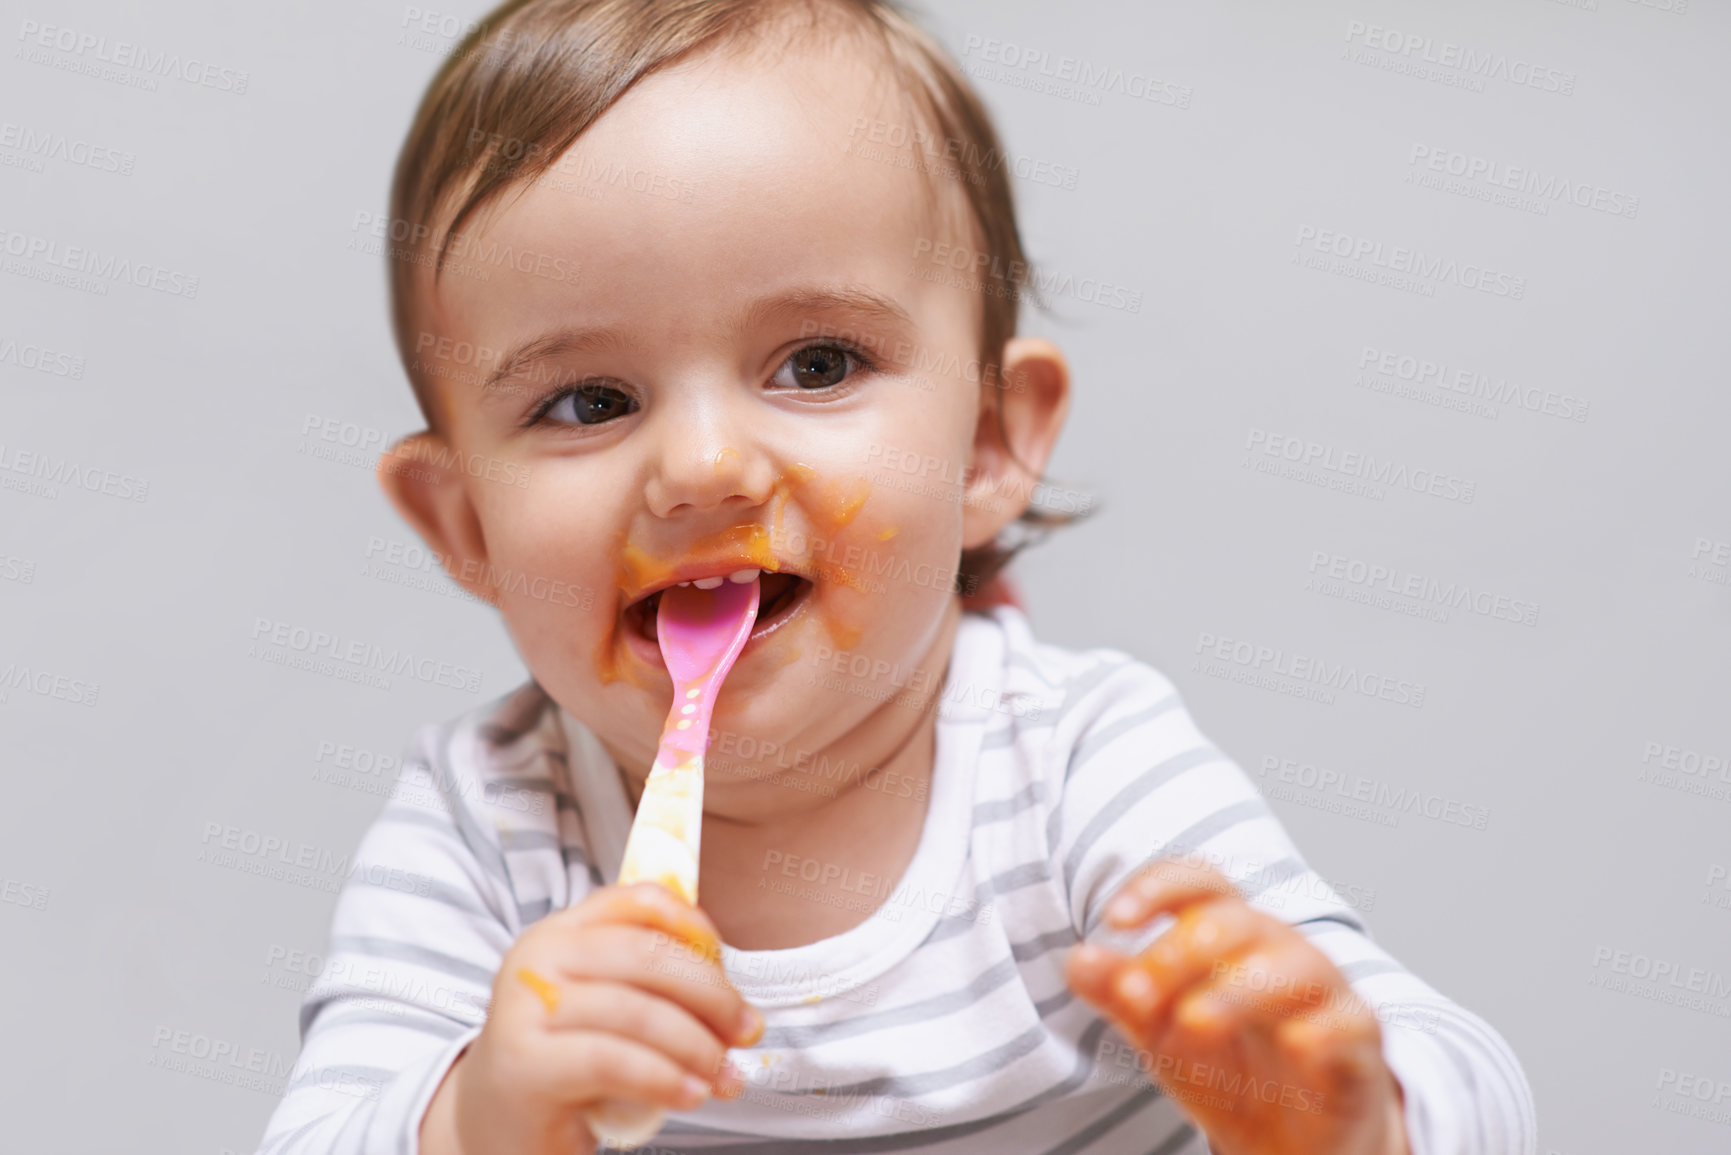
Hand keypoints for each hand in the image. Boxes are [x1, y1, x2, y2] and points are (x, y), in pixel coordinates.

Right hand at [421, 882, 762, 1154]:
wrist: (494, 1122)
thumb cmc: (564, 1060)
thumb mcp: (603, 1006)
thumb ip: (649, 983)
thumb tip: (732, 999)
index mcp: (562, 931)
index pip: (637, 899)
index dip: (693, 924)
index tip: (729, 967)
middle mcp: (539, 956)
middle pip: (647, 955)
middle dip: (712, 995)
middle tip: (746, 1031)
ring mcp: (526, 1007)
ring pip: (638, 1011)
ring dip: (697, 1046)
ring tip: (724, 1076)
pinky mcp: (526, 1063)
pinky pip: (614, 1060)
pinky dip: (665, 1077)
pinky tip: (690, 1094)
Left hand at [1064, 857, 1409, 1154]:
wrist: (1291, 1141)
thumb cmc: (1229, 1068)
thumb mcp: (1160, 1032)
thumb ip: (1122, 993)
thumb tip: (1079, 959)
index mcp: (1229, 935)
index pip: (1200, 884)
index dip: (1158, 888)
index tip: (1116, 920)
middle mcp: (1278, 950)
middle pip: (1234, 922)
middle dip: (1177, 954)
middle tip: (1136, 996)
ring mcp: (1324, 993)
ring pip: (1295, 965)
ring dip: (1237, 991)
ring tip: (1192, 1022)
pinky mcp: (1358, 1044)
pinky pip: (1349, 1023)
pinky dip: (1322, 1030)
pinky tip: (1293, 1045)